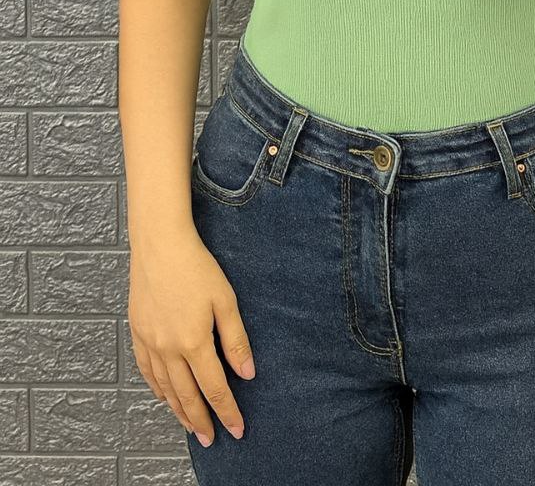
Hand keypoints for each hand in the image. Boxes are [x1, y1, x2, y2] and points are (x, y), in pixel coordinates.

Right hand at [129, 228, 254, 447]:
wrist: (159, 245)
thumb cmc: (196, 267)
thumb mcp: (225, 300)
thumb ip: (236, 339)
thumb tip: (247, 372)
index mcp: (193, 342)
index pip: (214, 388)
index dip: (227, 411)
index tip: (237, 429)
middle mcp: (168, 349)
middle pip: (187, 396)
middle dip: (202, 420)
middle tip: (212, 438)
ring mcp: (149, 342)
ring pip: (165, 389)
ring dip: (179, 411)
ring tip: (191, 426)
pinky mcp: (137, 333)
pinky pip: (147, 372)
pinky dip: (157, 390)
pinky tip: (165, 396)